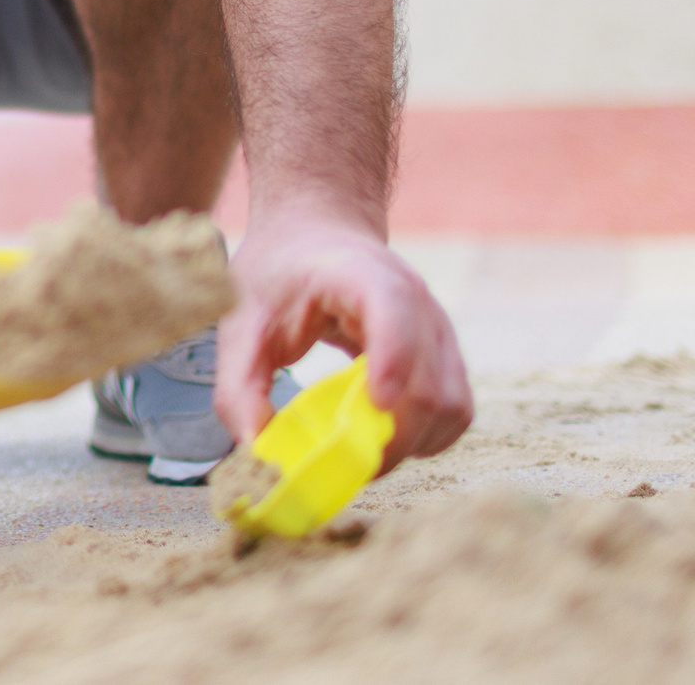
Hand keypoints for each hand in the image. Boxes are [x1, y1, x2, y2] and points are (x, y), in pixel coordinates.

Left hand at [214, 205, 472, 472]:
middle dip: (390, 434)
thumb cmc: (278, 276)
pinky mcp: (445, 357)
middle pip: (430, 381)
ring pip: (451, 405)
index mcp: (359, 275)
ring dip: (410, 442)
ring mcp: (438, 329)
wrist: (316, 233)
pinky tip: (381, 437)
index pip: (394, 310)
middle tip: (340, 459)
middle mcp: (415, 300)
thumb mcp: (240, 322)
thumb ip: (239, 387)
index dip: (393, 360)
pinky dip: (425, 437)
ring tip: (358, 449)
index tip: (373, 406)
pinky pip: (455, 411)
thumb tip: (258, 452)